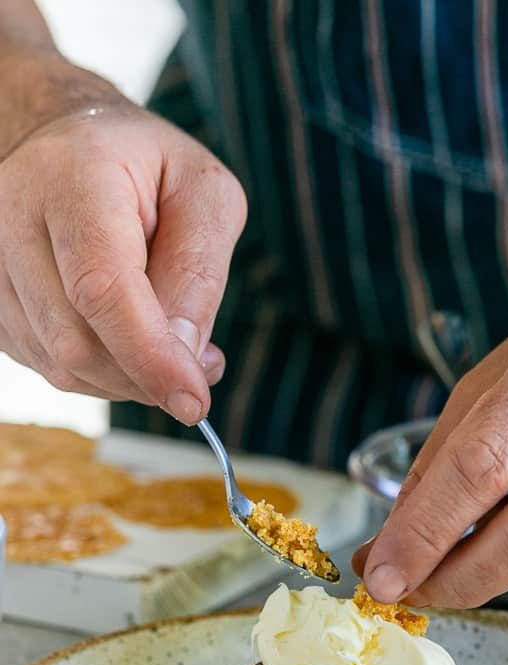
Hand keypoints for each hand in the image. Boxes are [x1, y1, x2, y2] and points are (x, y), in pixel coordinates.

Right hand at [0, 91, 246, 422]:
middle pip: (75, 341)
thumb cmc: (148, 166)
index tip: (193, 402)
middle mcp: (13, 218)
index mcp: (72, 179)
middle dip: (147, 375)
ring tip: (175, 346)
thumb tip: (186, 354)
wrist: (68, 137)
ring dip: (129, 378)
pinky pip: (50, 365)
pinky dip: (103, 372)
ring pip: (60, 365)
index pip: (100, 287)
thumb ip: (200, 271)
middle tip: (202, 369)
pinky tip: (134, 341)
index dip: (148, 355)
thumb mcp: (206, 193)